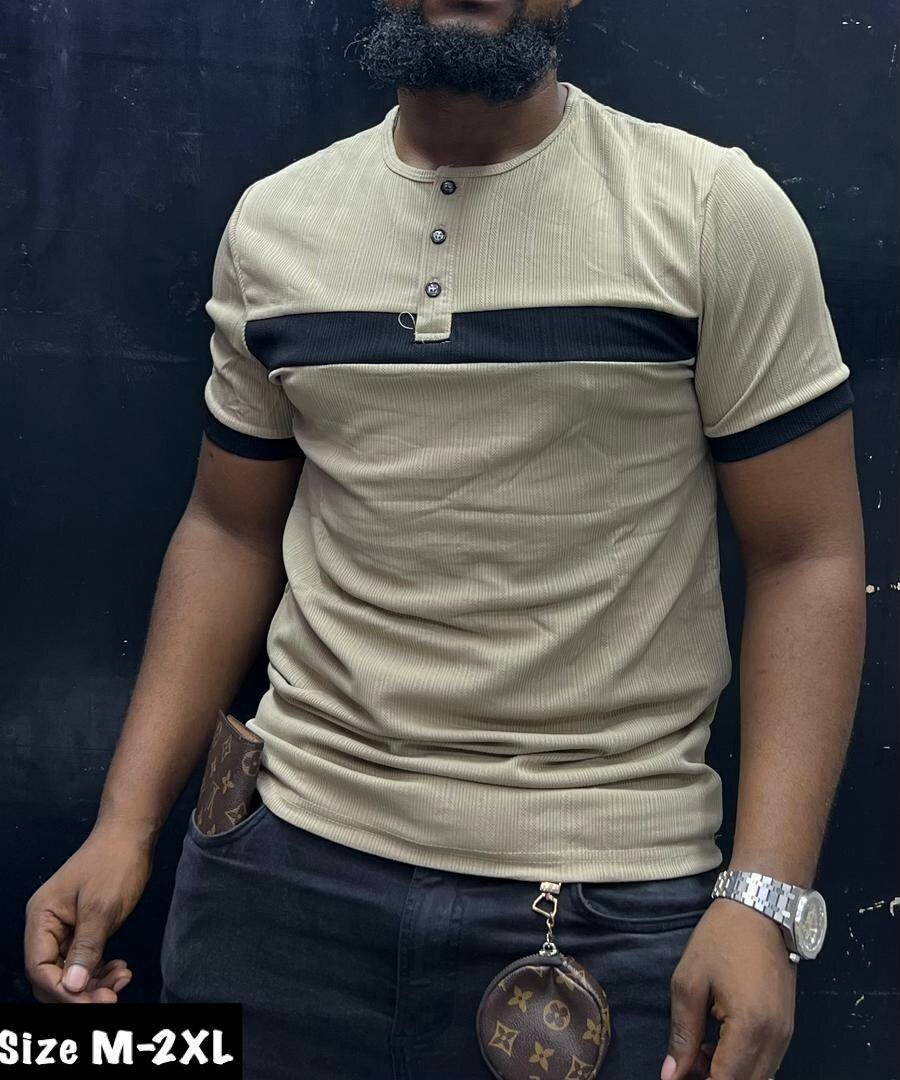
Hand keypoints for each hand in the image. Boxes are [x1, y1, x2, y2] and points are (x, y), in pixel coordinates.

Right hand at [23, 820, 154, 1001]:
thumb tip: (71, 987)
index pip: (40, 969)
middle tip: (112, 996)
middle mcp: (46, 926)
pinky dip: (99, 969)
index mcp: (41, 919)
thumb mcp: (101, 908)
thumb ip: (85, 949)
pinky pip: (83, 960)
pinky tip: (120, 969)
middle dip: (79, 991)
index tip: (92, 1001)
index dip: (63, 991)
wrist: (130, 834)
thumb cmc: (114, 864)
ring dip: (93, 982)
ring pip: (70, 971)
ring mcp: (64, 928)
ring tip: (122, 979)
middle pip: (52, 975)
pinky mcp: (82, 928)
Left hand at [660, 898, 797, 1079]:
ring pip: (757, 1077)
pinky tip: (716, 1044)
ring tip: (696, 1051)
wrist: (762, 908)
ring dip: (726, 1073)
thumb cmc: (722, 938)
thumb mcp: (690, 981)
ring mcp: (785, 1035)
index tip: (678, 1076)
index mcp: (750, 1027)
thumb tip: (671, 1076)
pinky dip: (740, 1064)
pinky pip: (765, 1062)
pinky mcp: (786, 1028)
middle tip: (684, 1062)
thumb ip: (682, 1033)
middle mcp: (775, 1039)